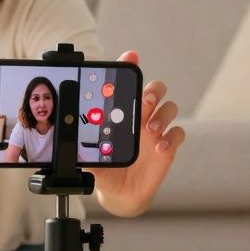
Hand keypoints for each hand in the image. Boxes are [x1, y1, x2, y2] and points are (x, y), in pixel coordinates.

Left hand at [90, 50, 186, 217]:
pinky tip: (160, 148)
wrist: (120, 194)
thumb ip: (85, 153)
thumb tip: (71, 148)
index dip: (131, 67)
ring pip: (170, 107)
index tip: (131, 56)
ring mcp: (156, 130)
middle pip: (155, 90)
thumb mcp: (93, 160)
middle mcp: (141, 118)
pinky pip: (178, 133)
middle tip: (143, 101)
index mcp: (121, 114)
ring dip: (162, 114)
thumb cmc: (106, 171)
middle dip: (151, 91)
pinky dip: (172, 137)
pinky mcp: (167, 147)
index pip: (126, 85)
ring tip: (150, 130)